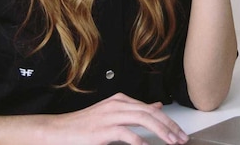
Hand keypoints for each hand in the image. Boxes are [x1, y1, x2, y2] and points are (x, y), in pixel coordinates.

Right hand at [49, 93, 187, 144]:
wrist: (58, 130)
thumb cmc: (84, 125)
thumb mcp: (112, 113)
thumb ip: (135, 110)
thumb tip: (156, 107)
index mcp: (121, 100)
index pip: (151, 109)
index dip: (168, 121)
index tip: (179, 133)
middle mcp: (117, 105)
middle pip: (151, 113)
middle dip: (170, 126)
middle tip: (181, 139)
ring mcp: (110, 116)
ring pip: (143, 119)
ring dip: (161, 132)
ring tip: (171, 142)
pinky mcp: (102, 130)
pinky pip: (126, 134)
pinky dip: (139, 141)